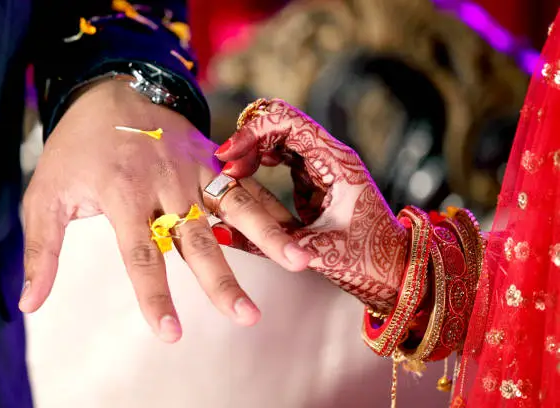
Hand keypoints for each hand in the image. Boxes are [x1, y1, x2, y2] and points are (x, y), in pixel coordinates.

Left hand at [20, 83, 309, 341]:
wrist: (111, 89)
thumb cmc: (76, 148)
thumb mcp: (46, 194)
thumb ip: (42, 250)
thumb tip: (31, 303)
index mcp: (121, 193)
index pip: (141, 255)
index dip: (155, 296)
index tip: (171, 334)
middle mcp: (164, 182)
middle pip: (197, 238)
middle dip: (222, 281)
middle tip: (246, 317)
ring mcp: (194, 166)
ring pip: (235, 206)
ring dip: (269, 235)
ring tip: (300, 262)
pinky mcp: (213, 157)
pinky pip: (245, 185)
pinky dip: (272, 207)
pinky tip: (296, 231)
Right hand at [214, 99, 407, 312]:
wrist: (398, 270)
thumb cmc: (370, 261)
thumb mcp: (319, 251)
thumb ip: (272, 241)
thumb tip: (224, 233)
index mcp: (337, 163)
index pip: (290, 124)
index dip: (254, 131)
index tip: (229, 153)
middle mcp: (332, 157)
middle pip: (284, 125)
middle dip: (250, 138)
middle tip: (227, 165)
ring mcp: (325, 167)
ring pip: (283, 139)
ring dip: (255, 150)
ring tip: (232, 172)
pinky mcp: (318, 181)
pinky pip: (286, 159)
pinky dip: (263, 163)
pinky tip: (246, 177)